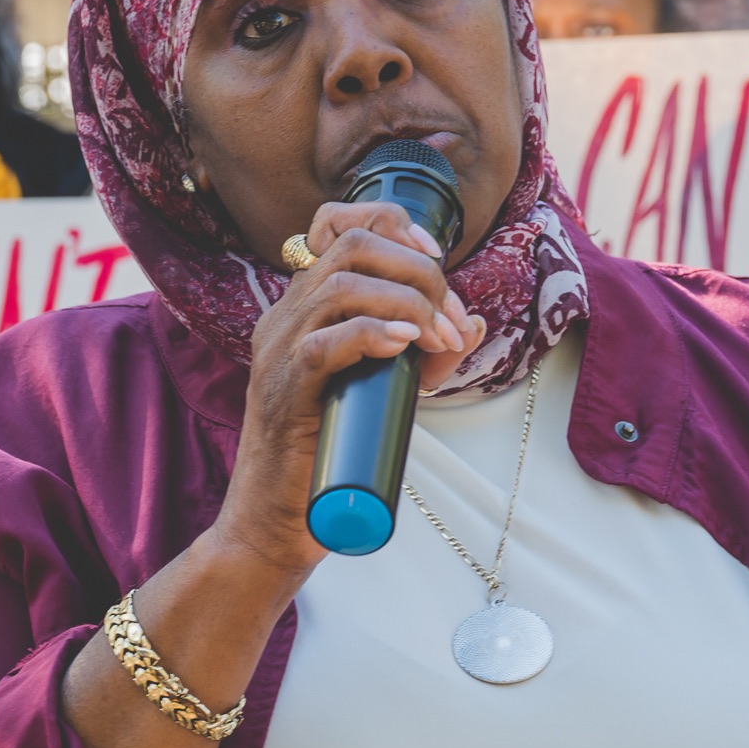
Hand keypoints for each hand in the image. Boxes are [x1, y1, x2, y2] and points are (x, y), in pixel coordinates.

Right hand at [211, 200, 481, 579]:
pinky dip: (372, 333)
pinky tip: (405, 345)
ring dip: (409, 302)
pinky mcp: (283, 390)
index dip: (395, 226)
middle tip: (451, 320)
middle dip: (419, 270)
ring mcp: (279, 350)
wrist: (275, 522)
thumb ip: (421, 356)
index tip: (437, 259)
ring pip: (342, 283)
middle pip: (353, 244)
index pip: (339, 225)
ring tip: (438, 339)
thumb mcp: (383, 389)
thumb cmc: (327, 457)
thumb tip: (473, 325)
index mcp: (304, 306)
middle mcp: (286, 315)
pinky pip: (323, 342)